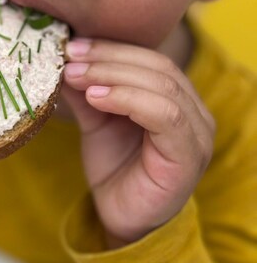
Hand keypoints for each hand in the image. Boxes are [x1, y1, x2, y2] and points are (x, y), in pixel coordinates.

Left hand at [62, 38, 214, 246]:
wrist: (121, 216)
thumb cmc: (114, 167)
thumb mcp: (96, 121)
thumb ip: (87, 91)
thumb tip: (65, 59)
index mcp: (175, 98)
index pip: (149, 58)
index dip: (110, 48)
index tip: (72, 45)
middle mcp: (193, 111)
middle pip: (157, 66)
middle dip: (108, 57)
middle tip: (71, 56)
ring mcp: (196, 133)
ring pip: (161, 85)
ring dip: (113, 75)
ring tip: (76, 75)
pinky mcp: (189, 155)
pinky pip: (165, 115)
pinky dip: (128, 99)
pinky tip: (96, 98)